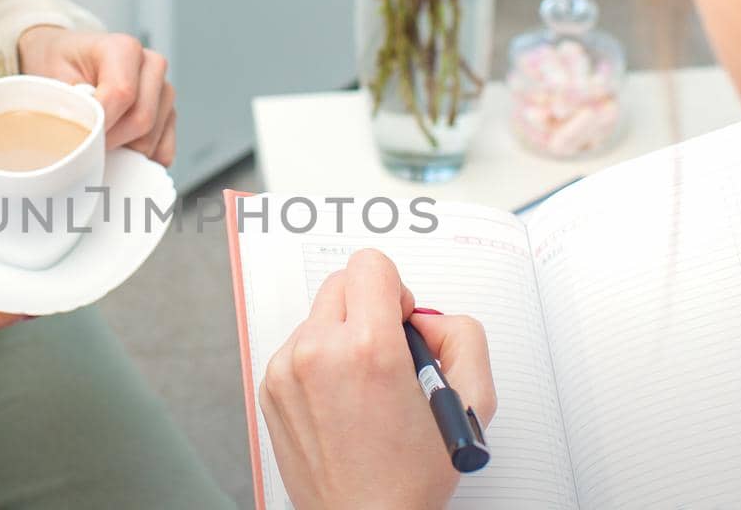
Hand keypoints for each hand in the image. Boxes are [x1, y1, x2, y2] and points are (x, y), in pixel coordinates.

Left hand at [16, 26, 176, 165]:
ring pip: (152, 138)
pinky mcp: (169, 114)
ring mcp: (164, 90)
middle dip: (111, 140)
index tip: (79, 139)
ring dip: (123, 150)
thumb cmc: (61, 67)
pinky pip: (164, 150)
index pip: (122, 93)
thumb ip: (71, 106)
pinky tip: (118, 152)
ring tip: (97, 142)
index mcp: (124, 49)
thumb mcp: (53, 78)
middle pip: (142, 119)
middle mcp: (151, 66)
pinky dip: (139, 160)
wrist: (68, 61)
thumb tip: (82, 140)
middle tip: (84, 146)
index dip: (101, 123)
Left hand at [260, 249, 496, 509]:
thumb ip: (460, 336)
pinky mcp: (270, 388)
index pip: (371, 264)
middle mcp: (318, 352)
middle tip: (387, 353)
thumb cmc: (409, 477)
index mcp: (367, 348)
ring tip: (364, 387)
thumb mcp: (470, 402)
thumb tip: (428, 317)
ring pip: (318, 317)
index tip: (400, 321)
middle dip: (369, 308)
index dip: (395, 290)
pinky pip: (297, 348)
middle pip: (341, 283)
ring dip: (342, 336)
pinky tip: (340, 402)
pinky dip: (319, 363)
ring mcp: (286, 370)